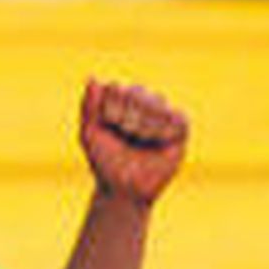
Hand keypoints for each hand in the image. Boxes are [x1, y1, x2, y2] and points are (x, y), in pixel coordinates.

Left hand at [80, 80, 188, 205]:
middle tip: (125, 134)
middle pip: (137, 92)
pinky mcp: (179, 131)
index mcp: (120, 103)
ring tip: (139, 138)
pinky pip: (178, 117)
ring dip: (144, 121)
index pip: (117, 88)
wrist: (124, 191)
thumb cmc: (106, 164)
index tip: (109, 125)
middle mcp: (142, 106)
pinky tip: (155, 139)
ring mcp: (161, 117)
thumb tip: (93, 78)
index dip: (112, 106)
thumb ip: (88, 107)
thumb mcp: (90, 136)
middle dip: (127, 114)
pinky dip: (164, 126)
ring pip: (157, 100)